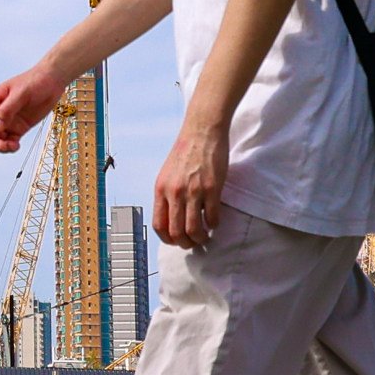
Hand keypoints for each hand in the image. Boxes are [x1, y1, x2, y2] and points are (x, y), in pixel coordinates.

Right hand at [0, 63, 62, 153]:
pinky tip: (16, 146)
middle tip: (2, 146)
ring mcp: (10, 121)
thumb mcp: (20, 94)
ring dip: (1, 146)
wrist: (53, 81)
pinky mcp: (20, 127)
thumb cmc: (35, 81)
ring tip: (12, 146)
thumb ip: (6, 110)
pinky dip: (11, 146)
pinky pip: (11, 141)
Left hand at [154, 113, 231, 249]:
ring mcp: (194, 191)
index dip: (168, 239)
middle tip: (193, 242)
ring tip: (205, 236)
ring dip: (201, 238)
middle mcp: (175, 192)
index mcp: (161, 189)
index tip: (176, 241)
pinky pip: (213, 217)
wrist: (202, 130)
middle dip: (185, 243)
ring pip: (194, 229)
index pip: (159, 225)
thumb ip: (168, 194)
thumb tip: (171, 217)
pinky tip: (215, 221)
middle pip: (177, 232)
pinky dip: (214, 224)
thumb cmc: (186, 150)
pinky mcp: (212, 188)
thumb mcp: (167, 174)